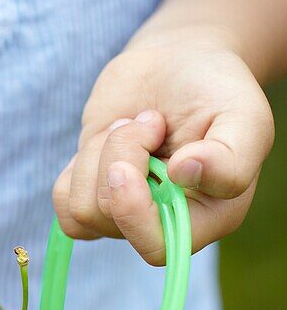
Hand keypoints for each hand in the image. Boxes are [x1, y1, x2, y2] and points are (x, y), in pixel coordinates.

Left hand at [53, 26, 274, 263]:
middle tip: (149, 120)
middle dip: (121, 157)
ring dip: (103, 151)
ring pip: (84, 207)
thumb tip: (184, 174)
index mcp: (209, 218)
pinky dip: (78, 164)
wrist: (179, 62)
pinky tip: (109, 139)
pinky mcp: (93, 194)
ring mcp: (125, 212)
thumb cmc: (217, 89)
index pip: (157, 248)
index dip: (135, 209)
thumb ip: (230, 158)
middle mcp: (164, 223)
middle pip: (113, 217)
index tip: (142, 158)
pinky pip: (64, 202)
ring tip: (134, 123)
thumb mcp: (246, 115)